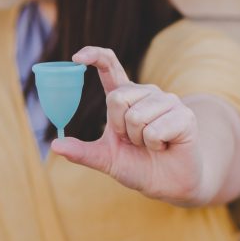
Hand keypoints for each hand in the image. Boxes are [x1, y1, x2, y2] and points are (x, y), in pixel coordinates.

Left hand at [51, 46, 209, 206]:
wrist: (168, 184)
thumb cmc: (138, 166)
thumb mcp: (106, 159)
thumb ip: (82, 152)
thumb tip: (56, 145)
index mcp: (126, 97)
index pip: (110, 66)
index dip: (95, 56)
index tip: (77, 57)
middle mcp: (146, 93)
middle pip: (117, 99)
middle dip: (120, 128)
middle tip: (134, 141)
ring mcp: (167, 101)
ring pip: (137, 116)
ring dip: (140, 140)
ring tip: (152, 144)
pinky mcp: (184, 115)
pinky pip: (156, 130)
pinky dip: (156, 145)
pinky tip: (165, 146)